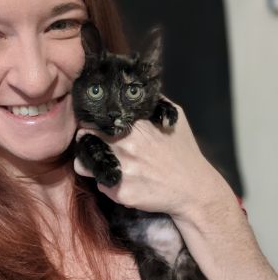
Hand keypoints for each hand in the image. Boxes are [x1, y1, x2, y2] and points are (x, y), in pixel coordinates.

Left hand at [73, 101, 234, 218]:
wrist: (195, 189)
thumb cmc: (184, 151)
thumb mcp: (175, 117)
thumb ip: (153, 101)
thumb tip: (138, 87)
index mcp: (135, 126)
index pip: (95, 118)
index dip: (91, 121)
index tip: (94, 125)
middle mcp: (125, 146)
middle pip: (85, 138)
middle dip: (86, 140)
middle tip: (93, 144)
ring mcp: (121, 170)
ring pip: (83, 164)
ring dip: (89, 163)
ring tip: (101, 163)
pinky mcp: (120, 192)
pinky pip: (100, 184)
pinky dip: (106, 181)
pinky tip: (121, 180)